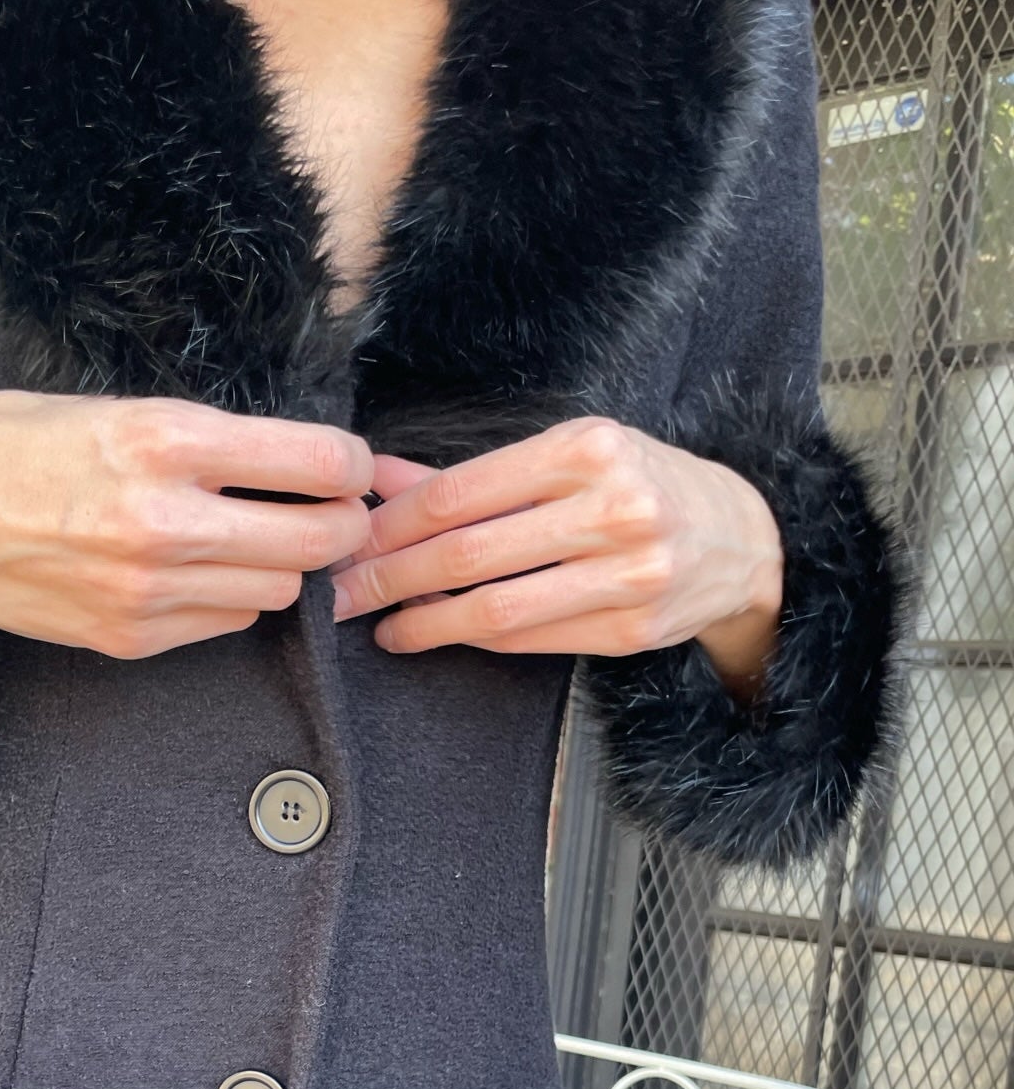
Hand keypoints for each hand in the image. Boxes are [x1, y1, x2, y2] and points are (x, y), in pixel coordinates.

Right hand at [0, 390, 374, 658]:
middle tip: (335, 512)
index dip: (352, 467)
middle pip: (316, 540)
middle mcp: (165, 521)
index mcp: (164, 441)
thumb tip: (294, 461)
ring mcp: (148, 590)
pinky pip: (226, 624)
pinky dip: (232, 598)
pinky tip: (203, 571)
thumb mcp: (108, 407)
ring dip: (283, 565)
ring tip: (255, 538)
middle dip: (341, 525)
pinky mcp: (129, 638)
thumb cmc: (1, 444)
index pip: (315, 464)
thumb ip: (203, 439)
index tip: (351, 467)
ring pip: (278, 590)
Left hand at [331, 417, 783, 696]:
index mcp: (589, 448)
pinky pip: (529, 640)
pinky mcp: (633, 630)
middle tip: (345, 595)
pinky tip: (440, 634)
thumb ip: (475, 475)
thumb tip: (378, 477)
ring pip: (494, 610)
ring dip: (423, 624)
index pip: (460, 493)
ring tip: (383, 625)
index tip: (351, 543)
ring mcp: (628, 574)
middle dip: (391, 579)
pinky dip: (474, 640)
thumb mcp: (569, 455)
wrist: (742, 539)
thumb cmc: (642, 484)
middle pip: (467, 555)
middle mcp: (614, 508)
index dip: (392, 525)